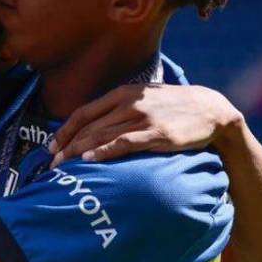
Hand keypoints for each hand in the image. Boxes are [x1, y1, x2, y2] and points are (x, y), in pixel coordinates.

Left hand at [48, 83, 242, 166]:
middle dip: (66, 147)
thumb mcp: (144, 99)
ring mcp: (142, 118)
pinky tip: (89, 160)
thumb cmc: (174, 107)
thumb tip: (96, 126)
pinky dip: (103, 151)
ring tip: (62, 167)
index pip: (83, 113)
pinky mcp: (156, 133)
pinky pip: (123, 143)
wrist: (211, 109)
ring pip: (100, 136)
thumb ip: (120, 109)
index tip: (50, 147)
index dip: (64, 131)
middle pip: (88, 127)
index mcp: (122, 94)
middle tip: (51, 165)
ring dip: (77, 153)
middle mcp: (128, 103)